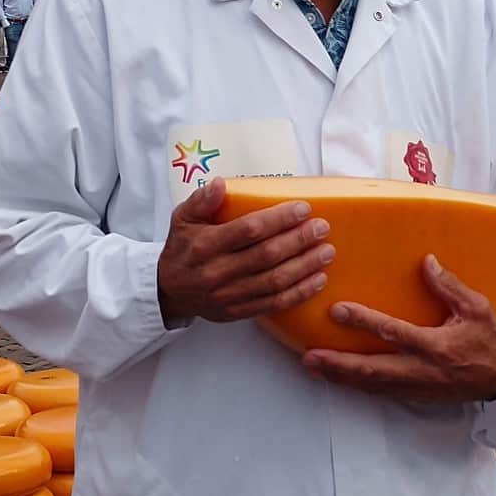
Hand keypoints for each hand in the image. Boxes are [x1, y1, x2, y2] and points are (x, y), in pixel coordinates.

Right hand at [157, 177, 333, 325]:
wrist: (169, 291)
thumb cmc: (182, 248)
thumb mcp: (182, 219)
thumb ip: (201, 200)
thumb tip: (220, 183)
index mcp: (206, 245)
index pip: (249, 230)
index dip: (279, 219)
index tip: (303, 208)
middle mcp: (218, 272)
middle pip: (267, 256)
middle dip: (299, 240)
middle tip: (321, 228)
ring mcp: (229, 295)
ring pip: (275, 281)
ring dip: (305, 266)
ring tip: (327, 252)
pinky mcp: (238, 311)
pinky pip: (274, 304)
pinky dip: (299, 293)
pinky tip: (318, 280)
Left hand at [302, 255, 495, 402]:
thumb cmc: (489, 340)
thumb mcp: (476, 308)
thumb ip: (449, 286)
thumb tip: (426, 262)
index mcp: (436, 346)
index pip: (392, 332)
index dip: (363, 322)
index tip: (337, 311)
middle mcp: (422, 370)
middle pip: (372, 369)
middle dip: (339, 364)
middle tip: (309, 356)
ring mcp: (417, 387)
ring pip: (371, 384)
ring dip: (340, 377)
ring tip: (312, 365)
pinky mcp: (415, 395)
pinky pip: (380, 392)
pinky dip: (356, 386)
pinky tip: (337, 378)